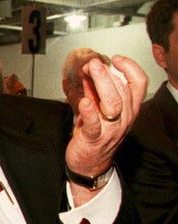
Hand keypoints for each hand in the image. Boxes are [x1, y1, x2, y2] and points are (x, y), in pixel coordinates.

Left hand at [65, 55, 146, 197]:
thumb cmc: (94, 134)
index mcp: (128, 108)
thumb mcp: (98, 108)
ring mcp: (111, 129)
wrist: (89, 164)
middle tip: (95, 62)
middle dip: (108, 73)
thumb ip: (94, 90)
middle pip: (123, 90)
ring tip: (89, 72)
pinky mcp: (94, 138)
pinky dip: (89, 111)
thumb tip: (87, 68)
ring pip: (114, 103)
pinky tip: (84, 101)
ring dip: (101, 84)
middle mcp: (124, 117)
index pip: (139, 84)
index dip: (130, 68)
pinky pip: (95, 123)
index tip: (115, 59)